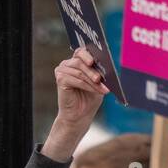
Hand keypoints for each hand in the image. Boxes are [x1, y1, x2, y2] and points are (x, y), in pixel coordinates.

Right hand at [42, 48, 109, 162]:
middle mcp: (67, 64)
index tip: (95, 60)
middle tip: (100, 78)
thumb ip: (99, 72)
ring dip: (92, 81)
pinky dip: (86, 85)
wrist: (79, 116)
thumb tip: (107, 64)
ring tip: (101, 89)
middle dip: (93, 70)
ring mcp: (62, 71)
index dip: (88, 54)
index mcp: (76, 61)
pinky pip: (76, 79)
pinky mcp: (60, 79)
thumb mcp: (97, 83)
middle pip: (80, 61)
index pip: (81, 51)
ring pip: (80, 71)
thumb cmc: (89, 99)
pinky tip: (94, 91)